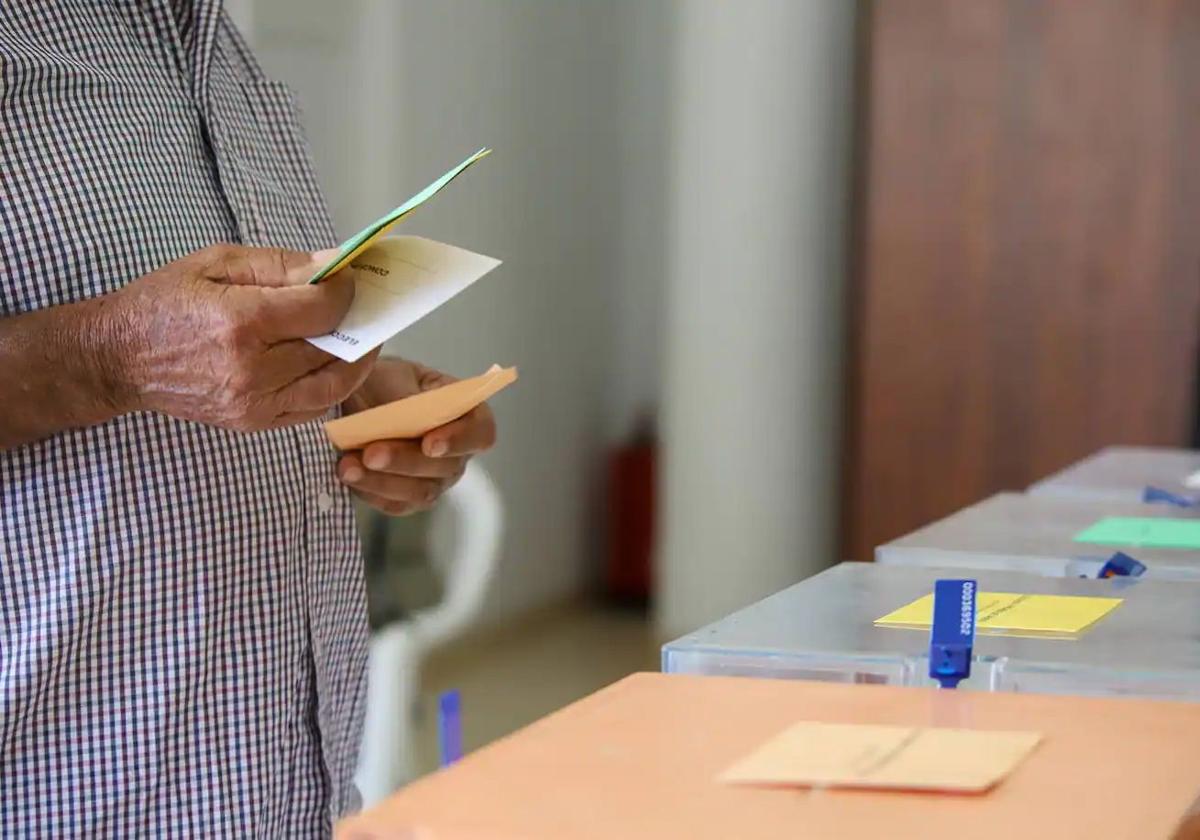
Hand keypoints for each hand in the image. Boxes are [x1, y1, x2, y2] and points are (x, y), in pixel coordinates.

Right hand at [107, 243, 378, 430]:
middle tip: (368, 305)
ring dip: (358, 362)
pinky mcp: (253, 422)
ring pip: (332, 385)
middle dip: (358, 323)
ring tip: (364, 338)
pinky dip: (332, 387)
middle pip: (332, 347)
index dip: (346, 292)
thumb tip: (333, 264)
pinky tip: (335, 366)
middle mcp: (252, 369)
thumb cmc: (165, 302)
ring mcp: (254, 402)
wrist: (119, 358)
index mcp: (242, 322)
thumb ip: (280, 265)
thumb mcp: (216, 264)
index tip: (350, 279)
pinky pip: (312, 409)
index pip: (322, 309)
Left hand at [336, 359, 496, 514]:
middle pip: (447, 467)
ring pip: (421, 491)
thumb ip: (406, 396)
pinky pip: (395, 504)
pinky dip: (370, 491)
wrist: (355, 401)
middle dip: (406, 461)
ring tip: (348, 466)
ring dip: (383, 481)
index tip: (430, 443)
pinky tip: (348, 474)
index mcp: (466, 414)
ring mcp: (434, 479)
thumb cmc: (384, 383)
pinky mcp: (407, 498)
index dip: (460, 441)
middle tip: (371, 453)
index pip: (481, 433)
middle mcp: (457, 452)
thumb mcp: (395, 375)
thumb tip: (404, 415)